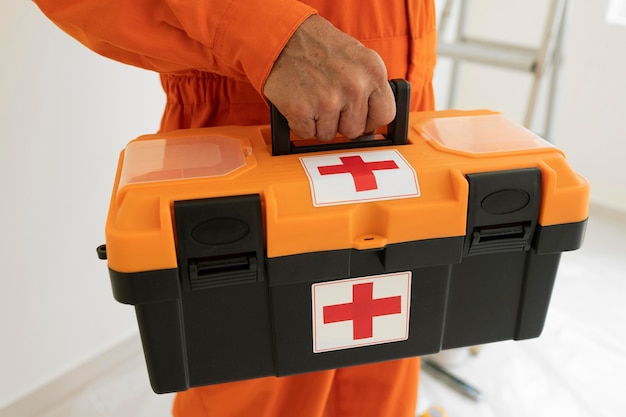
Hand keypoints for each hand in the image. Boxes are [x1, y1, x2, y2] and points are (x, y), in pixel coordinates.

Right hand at [263, 15, 394, 140]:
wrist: (283, 34)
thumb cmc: (318, 46)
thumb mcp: (357, 57)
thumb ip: (369, 86)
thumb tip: (373, 119)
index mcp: (372, 70)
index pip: (385, 115)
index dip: (370, 120)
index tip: (360, 118)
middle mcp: (353, 85)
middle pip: (355, 130)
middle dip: (340, 122)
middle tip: (328, 102)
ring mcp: (327, 99)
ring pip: (329, 135)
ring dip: (319, 122)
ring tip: (313, 98)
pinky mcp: (301, 110)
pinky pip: (306, 133)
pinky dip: (300, 123)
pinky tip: (300, 102)